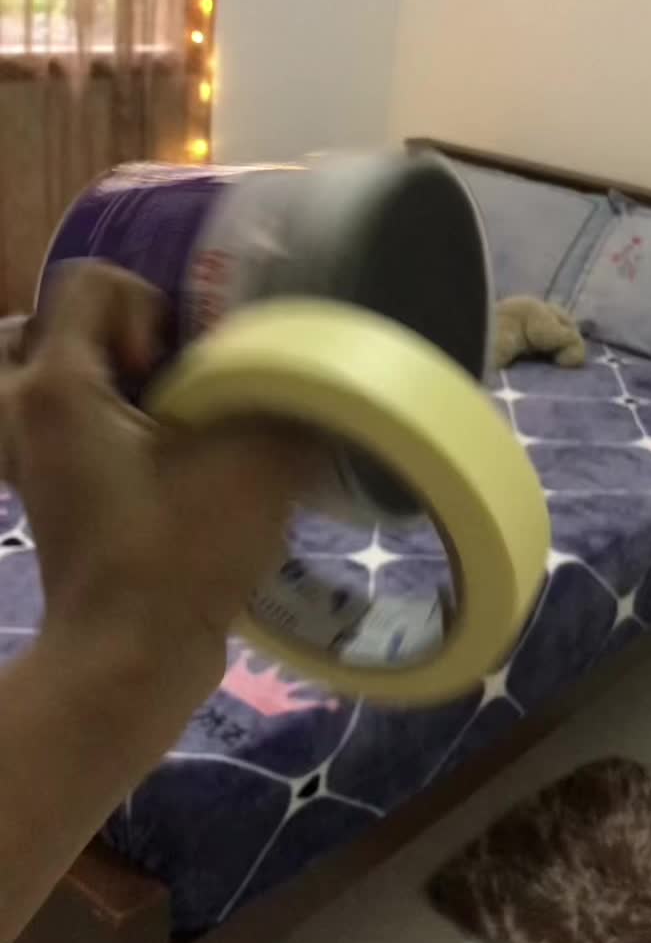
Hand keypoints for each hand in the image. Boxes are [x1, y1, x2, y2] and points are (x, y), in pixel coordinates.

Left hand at [0, 260, 314, 702]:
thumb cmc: (180, 552)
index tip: (179, 367)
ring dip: (109, 382)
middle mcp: (31, 413)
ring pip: (60, 381)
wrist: (131, 660)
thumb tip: (328, 374)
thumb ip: (293, 402)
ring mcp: (37, 460)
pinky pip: (73, 431)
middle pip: (57, 326)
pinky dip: (110, 429)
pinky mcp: (55, 498)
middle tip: (164, 374)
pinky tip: (171, 458)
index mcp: (60, 385)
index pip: (89, 283)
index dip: (148, 301)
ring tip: (166, 411)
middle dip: (114, 336)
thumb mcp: (256, 463)